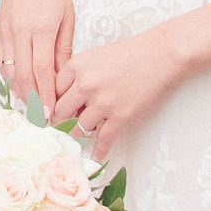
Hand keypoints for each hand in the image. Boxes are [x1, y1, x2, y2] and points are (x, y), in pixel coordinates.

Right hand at [0, 0, 73, 112]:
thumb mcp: (67, 15)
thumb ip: (63, 48)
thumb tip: (64, 77)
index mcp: (40, 29)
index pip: (42, 72)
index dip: (48, 97)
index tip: (55, 115)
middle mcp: (19, 33)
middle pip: (24, 77)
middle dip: (35, 102)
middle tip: (45, 120)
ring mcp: (6, 33)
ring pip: (9, 72)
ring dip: (21, 93)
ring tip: (34, 108)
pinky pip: (1, 61)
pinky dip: (9, 78)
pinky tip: (18, 87)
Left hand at [51, 29, 190, 159]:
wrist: (161, 55)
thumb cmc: (131, 53)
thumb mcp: (97, 55)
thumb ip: (80, 74)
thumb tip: (70, 98)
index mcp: (78, 66)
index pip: (53, 89)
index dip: (52, 100)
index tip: (50, 110)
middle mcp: (86, 85)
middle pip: (61, 110)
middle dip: (60, 120)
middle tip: (58, 127)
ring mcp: (103, 102)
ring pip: (79, 127)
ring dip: (78, 134)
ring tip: (76, 140)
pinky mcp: (120, 116)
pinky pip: (103, 139)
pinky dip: (98, 150)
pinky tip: (94, 157)